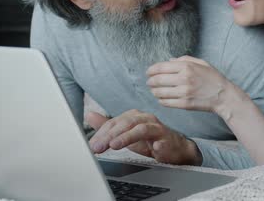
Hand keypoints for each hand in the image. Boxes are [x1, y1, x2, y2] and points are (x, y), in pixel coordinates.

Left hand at [85, 110, 200, 164]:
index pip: (114, 123)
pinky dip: (155, 143)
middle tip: (97, 147)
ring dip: (126, 137)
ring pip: (141, 129)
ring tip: (114, 145)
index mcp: (133, 117)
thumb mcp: (125, 135)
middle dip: (109, 136)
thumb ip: (108, 126)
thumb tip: (89, 115)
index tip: (91, 145)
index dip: (101, 133)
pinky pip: (161, 140)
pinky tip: (151, 148)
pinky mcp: (167, 139)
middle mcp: (145, 118)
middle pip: (125, 123)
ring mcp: (157, 128)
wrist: (174, 149)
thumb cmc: (150, 140)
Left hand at [146, 56, 233, 113]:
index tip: (148, 73)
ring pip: (159, 92)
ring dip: (154, 92)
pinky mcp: (184, 104)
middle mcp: (184, 79)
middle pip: (157, 80)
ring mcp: (184, 92)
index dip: (151, 70)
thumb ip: (184, 59)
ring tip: (154, 91)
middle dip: (150, 81)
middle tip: (149, 82)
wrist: (223, 95)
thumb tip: (169, 60)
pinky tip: (162, 98)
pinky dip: (161, 100)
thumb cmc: (213, 78)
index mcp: (186, 66)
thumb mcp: (201, 63)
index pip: (160, 67)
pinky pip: (166, 102)